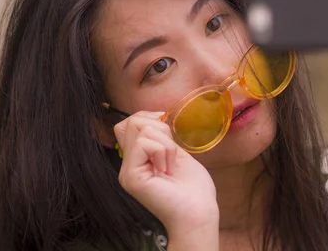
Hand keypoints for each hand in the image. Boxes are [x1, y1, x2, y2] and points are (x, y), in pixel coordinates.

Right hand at [114, 111, 218, 234]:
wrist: (199, 212)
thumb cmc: (193, 188)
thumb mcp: (175, 153)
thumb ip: (160, 138)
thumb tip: (154, 116)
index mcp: (137, 159)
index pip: (128, 124)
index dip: (148, 117)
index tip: (168, 131)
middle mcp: (128, 165)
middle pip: (132, 122)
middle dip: (159, 127)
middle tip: (171, 152)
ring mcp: (128, 171)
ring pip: (140, 129)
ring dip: (165, 143)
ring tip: (171, 164)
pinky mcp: (132, 177)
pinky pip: (144, 143)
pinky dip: (163, 150)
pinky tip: (167, 169)